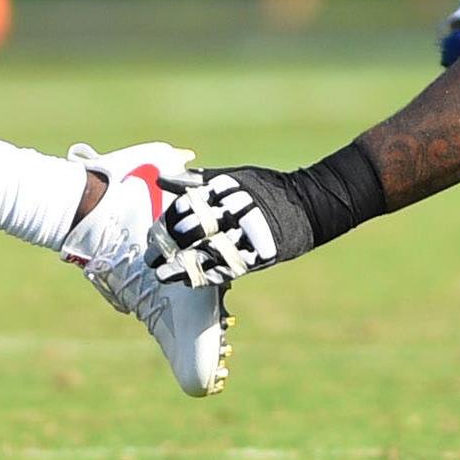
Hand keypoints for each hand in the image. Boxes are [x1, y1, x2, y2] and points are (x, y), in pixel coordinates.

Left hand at [148, 165, 298, 289]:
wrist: (308, 205)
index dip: (166, 222)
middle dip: (168, 246)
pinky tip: (188, 281)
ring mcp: (245, 234)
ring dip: (181, 266)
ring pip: (206, 253)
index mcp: (224, 189)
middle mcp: (232, 211)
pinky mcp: (257, 255)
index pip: (185, 207)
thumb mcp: (232, 177)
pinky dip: (206, 276)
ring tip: (163, 275)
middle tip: (152, 257)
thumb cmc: (265, 188)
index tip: (152, 233)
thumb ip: (196, 181)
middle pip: (191, 231)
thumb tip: (161, 179)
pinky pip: (226, 268)